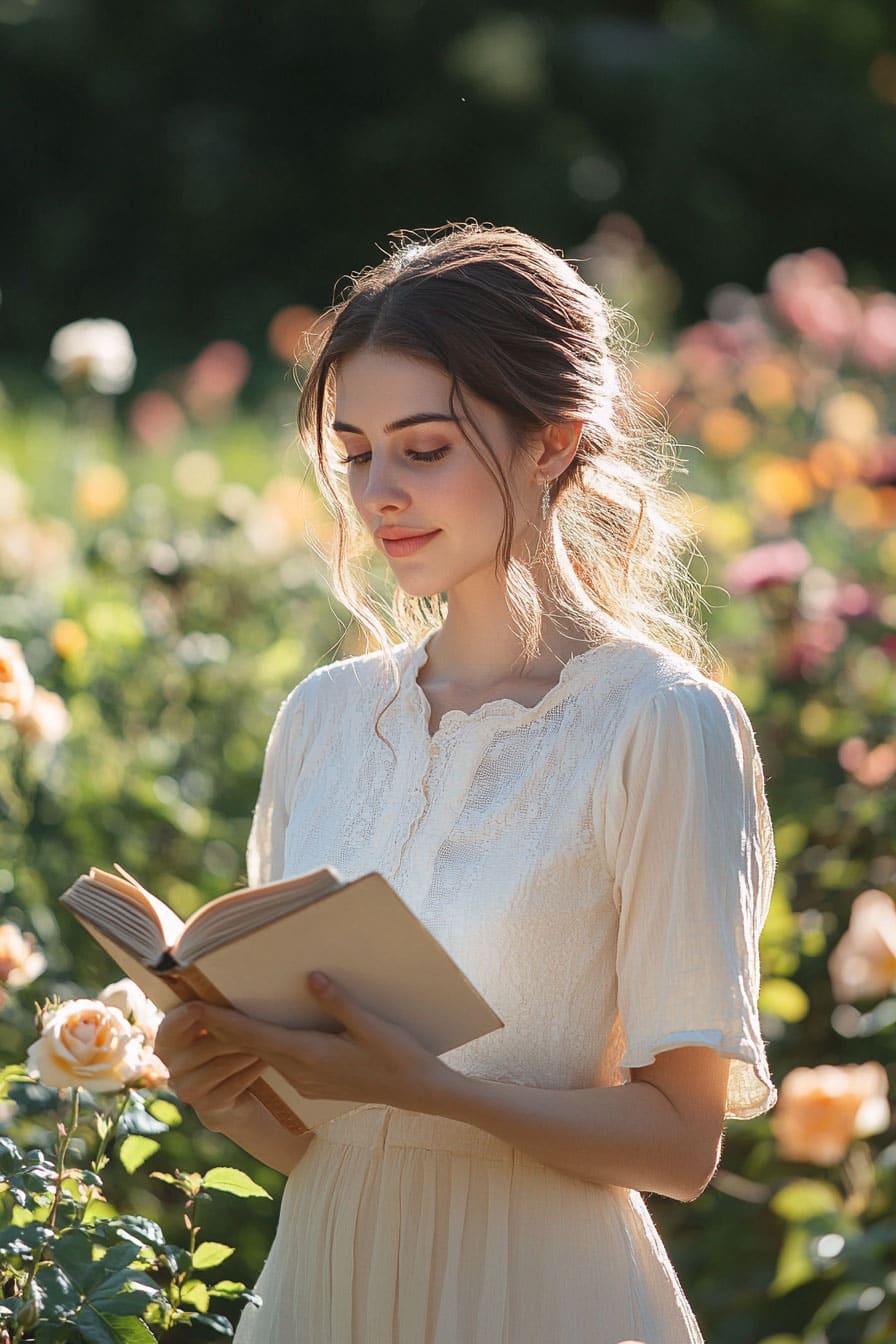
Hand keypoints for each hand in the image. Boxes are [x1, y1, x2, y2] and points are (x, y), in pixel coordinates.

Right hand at [154, 1001, 267, 1132]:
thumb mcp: (219, 1024)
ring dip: (246, 1052)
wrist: (241, 1097)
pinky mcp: (208, 1109)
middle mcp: (172, 1066)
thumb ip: (214, 1007)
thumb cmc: (232, 1045)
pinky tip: (267, 1061)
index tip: (201, 1006)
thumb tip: (220, 972)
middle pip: (204, 1045)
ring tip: (268, 1040)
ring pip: (220, 1066)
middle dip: (232, 1033)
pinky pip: (232, 1086)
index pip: (170, 1026)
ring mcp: (188, 1090)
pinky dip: (251, 1072)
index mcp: (169, 1040)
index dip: (185, 1016)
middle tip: (257, 1022)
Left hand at [176, 973, 457, 1114]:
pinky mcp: (314, 1085)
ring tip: (217, 1014)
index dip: (222, 1021)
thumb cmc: (400, 1057)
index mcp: (310, 1056)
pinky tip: (261, 1032)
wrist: (420, 1094)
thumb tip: (310, 977)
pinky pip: (278, 1062)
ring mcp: (306, 1082)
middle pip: (251, 1046)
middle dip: (221, 1027)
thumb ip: (339, 1002)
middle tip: (193, 1004)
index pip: (254, 1036)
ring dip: (240, 1037)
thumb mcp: (372, 1026)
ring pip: (263, 1055)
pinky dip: (262, 1046)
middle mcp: (301, 1072)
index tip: (195, 1007)